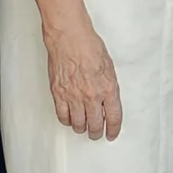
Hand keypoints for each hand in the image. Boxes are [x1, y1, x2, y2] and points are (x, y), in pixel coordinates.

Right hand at [44, 20, 122, 139]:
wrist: (70, 38)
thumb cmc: (89, 47)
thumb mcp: (109, 68)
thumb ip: (109, 88)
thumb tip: (108, 102)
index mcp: (108, 89)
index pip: (113, 118)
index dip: (112, 129)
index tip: (111, 134)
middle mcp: (91, 96)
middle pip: (95, 125)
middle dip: (96, 132)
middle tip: (96, 134)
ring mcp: (73, 96)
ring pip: (78, 124)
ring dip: (82, 128)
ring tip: (83, 127)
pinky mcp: (59, 94)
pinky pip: (62, 116)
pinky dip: (67, 121)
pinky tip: (70, 119)